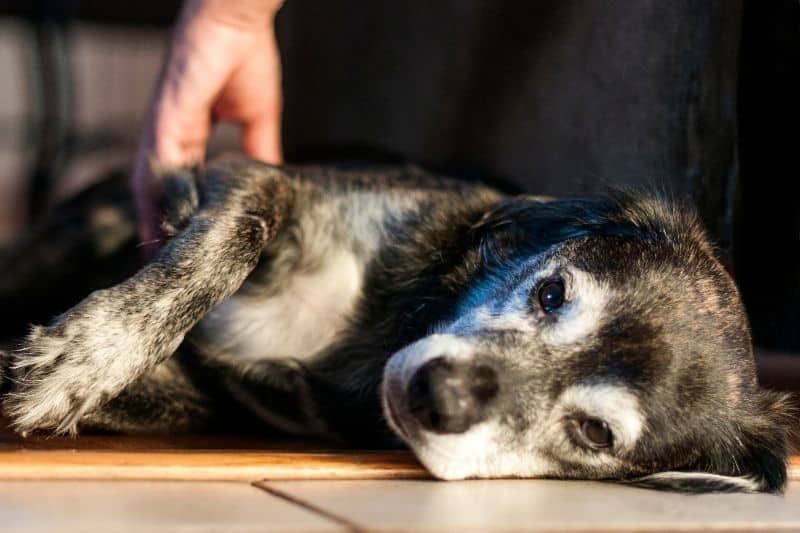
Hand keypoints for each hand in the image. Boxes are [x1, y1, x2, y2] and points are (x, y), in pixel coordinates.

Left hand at [132, 0, 283, 255]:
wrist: (238, 22)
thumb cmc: (245, 57)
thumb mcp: (258, 118)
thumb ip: (259, 151)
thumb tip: (270, 180)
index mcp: (189, 132)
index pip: (180, 182)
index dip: (180, 214)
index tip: (187, 245)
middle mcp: (170, 134)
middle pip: (157, 190)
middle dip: (159, 226)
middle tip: (164, 264)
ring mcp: (165, 127)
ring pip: (150, 184)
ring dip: (153, 220)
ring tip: (159, 256)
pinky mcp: (167, 118)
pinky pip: (159, 165)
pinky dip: (159, 197)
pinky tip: (164, 223)